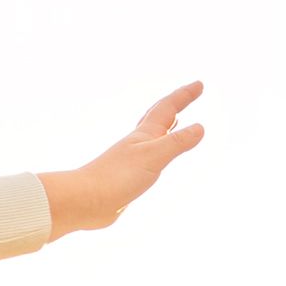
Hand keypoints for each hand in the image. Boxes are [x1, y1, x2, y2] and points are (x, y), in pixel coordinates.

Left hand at [40, 82, 206, 232]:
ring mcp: (131, 159)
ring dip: (165, 126)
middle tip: (190, 94)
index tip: (199, 84)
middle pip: (159, 117)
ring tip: (174, 121)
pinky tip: (155, 158)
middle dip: (176, 104)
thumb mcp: (153, 158)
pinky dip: (157, 150)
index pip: (167, 109)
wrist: (85, 201)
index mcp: (143, 135)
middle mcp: (137, 143)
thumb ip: (176, 143)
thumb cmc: (116, 178)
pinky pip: (148, 157)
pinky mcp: (127, 176)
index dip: (184, 95)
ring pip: (152, 136)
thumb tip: (200, 127)